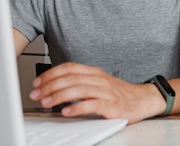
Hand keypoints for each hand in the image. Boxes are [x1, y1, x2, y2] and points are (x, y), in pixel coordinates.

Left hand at [29, 62, 164, 123]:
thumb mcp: (98, 82)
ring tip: (46, 102)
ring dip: (59, 96)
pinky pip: (92, 105)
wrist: (143, 99)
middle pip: (71, 78)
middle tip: (36, 94)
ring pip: (79, 90)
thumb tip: (54, 87)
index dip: (51, 73)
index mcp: (94, 72)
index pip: (69, 68)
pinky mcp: (112, 106)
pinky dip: (77, 108)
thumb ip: (80, 83)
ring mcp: (106, 92)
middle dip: (50, 86)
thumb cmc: (119, 93)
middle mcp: (99, 79)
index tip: (37, 82)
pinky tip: (66, 112)